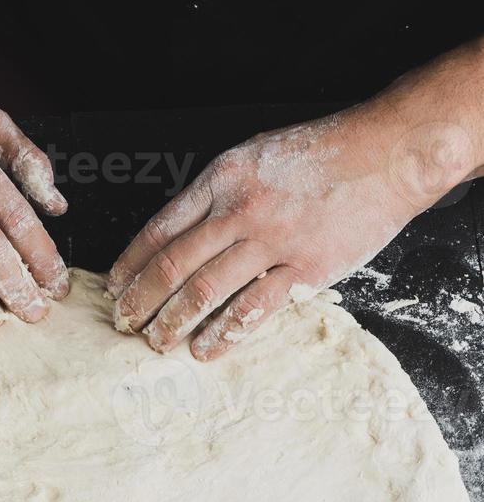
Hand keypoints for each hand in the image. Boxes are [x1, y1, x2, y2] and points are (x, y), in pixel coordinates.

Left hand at [108, 100, 477, 360]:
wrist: (387, 152)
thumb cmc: (322, 151)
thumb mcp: (255, 154)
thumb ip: (217, 192)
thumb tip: (181, 232)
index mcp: (222, 178)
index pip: (160, 229)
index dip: (130, 263)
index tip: (114, 286)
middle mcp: (239, 210)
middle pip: (173, 265)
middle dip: (141, 300)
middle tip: (123, 323)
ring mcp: (272, 242)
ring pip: (206, 290)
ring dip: (174, 322)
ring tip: (155, 342)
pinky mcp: (305, 269)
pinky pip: (253, 309)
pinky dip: (224, 334)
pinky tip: (204, 350)